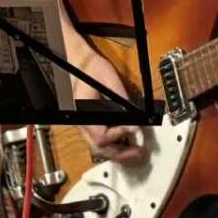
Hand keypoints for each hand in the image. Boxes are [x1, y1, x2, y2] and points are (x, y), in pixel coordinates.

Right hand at [71, 49, 146, 165]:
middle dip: (120, 153)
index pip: (101, 135)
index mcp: (83, 113)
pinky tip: (126, 142)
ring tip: (135, 151)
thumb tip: (135, 118)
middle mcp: (82, 122)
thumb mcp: (109, 80)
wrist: (79, 63)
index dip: (119, 134)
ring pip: (99, 147)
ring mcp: (85, 125)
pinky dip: (114, 145)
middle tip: (138, 151)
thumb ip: (122, 99)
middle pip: (99, 147)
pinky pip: (100, 140)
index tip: (134, 128)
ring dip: (118, 152)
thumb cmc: (91, 69)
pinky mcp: (90, 124)